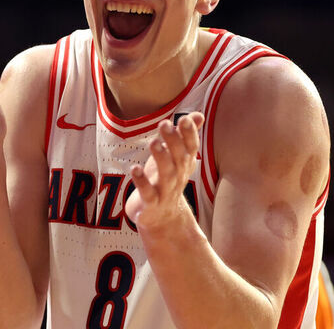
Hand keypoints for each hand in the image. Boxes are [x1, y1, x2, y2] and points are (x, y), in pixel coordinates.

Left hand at [125, 113, 203, 231]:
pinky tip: (134, 169)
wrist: (162, 218)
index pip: (190, 148)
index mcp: (184, 164)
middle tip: (165, 124)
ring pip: (166, 175)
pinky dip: (142, 182)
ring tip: (153, 143)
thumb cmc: (167, 179)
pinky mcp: (150, 203)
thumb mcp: (176, 157)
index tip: (184, 119)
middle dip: (173, 141)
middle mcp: (178, 177)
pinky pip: (147, 193)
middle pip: (178, 158)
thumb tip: (198, 115)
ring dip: (160, 158)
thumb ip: (185, 136)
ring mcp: (165, 191)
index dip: (189, 135)